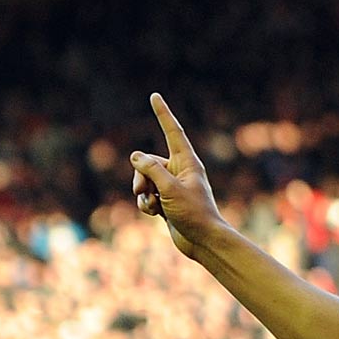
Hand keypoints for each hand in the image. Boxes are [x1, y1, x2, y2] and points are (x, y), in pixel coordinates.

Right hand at [130, 93, 227, 259]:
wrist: (203, 242)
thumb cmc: (193, 214)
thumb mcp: (169, 189)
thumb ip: (151, 169)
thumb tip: (136, 156)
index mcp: (187, 162)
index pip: (173, 132)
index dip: (163, 114)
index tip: (155, 96)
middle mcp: (180, 171)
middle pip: (148, 162)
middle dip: (141, 176)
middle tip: (148, 192)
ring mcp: (172, 186)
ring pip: (143, 179)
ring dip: (142, 193)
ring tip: (154, 205)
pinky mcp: (166, 201)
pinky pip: (145, 195)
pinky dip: (145, 204)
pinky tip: (154, 214)